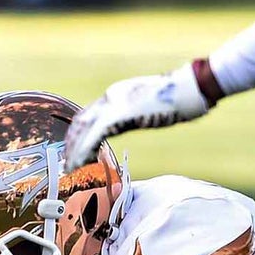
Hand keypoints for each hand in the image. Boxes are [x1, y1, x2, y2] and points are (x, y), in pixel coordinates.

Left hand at [63, 62, 211, 170]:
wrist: (189, 87)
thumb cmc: (178, 96)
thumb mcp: (151, 103)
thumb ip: (138, 111)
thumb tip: (138, 118)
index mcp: (117, 93)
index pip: (89, 114)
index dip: (79, 132)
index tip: (74, 147)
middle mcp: (111, 97)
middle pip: (82, 121)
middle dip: (72, 142)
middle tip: (66, 161)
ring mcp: (114, 105)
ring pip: (83, 130)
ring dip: (74, 149)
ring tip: (69, 167)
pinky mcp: (119, 115)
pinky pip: (94, 136)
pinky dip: (83, 150)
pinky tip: (78, 163)